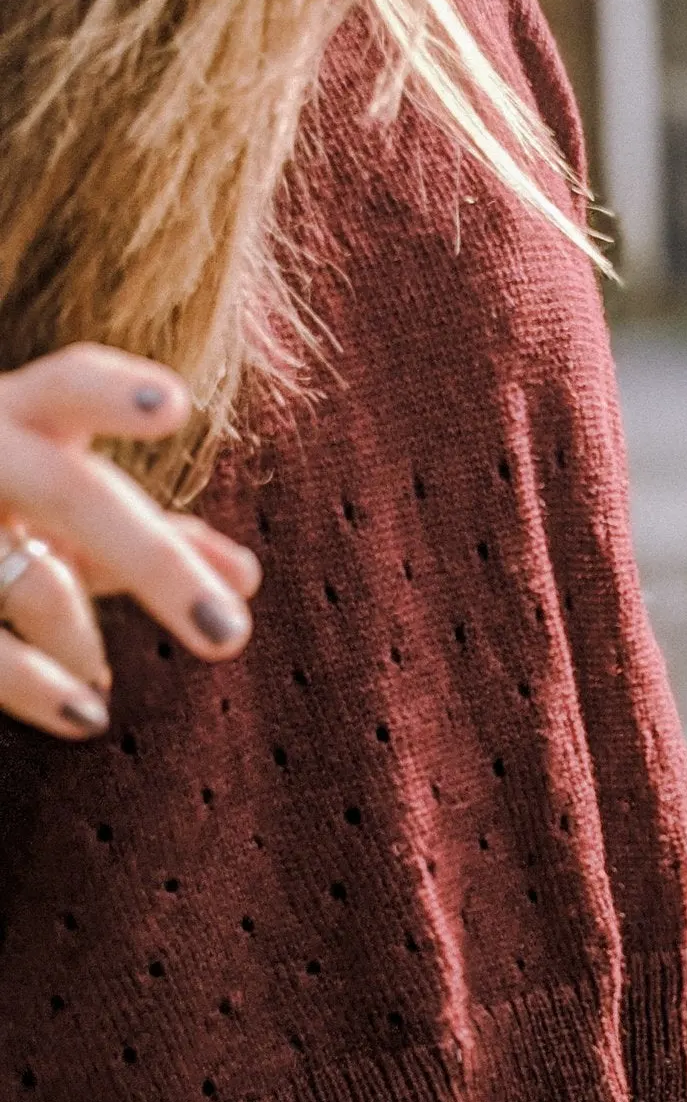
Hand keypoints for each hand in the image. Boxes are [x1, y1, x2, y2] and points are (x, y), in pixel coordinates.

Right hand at [0, 344, 260, 738]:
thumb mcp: (60, 506)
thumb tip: (248, 578)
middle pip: (71, 494)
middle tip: (230, 637)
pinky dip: (31, 684)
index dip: (114, 395)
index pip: (69, 388)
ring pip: (24, 582)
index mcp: (21, 418)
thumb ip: (150, 536)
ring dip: (77, 641)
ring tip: (102, 694)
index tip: (175, 406)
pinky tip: (86, 714)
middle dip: (155, 563)